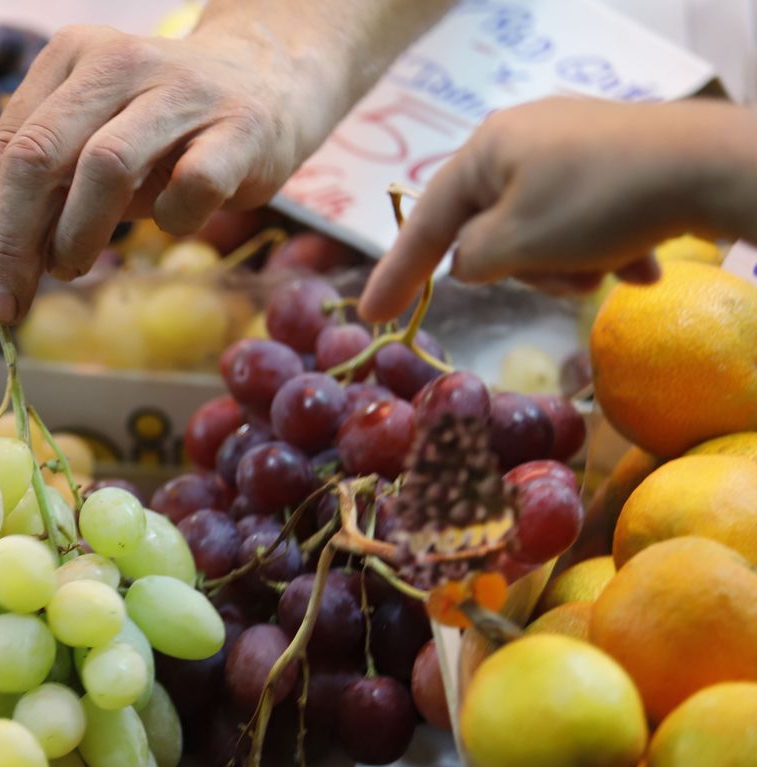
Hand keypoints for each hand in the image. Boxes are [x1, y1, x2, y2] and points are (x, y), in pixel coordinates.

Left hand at [0, 21, 332, 323]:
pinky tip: (169, 225)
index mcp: (69, 60)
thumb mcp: (91, 144)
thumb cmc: (159, 131)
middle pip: (38, 156)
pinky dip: (171, 220)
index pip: (5, 149)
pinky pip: (192, 185)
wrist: (269, 81)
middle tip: (5, 303)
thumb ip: (41, 194)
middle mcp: (120, 62)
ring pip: (105, 167)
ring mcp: (184, 91)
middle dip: (10, 243)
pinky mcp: (241, 128)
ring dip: (76, 236)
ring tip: (70, 269)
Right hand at [359, 98, 752, 322]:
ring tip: (607, 270)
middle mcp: (521, 138)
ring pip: (539, 229)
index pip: (424, 220)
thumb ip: (472, 260)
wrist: (708, 168)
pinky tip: (638, 264)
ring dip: (567, 265)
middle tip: (563, 280)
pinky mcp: (614, 160)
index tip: (371, 314)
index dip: (396, 273)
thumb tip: (469, 263)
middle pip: (489, 227)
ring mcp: (570, 146)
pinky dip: (602, 249)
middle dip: (523, 268)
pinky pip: (584, 219)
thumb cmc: (597, 204)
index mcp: (485, 149)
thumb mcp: (516, 243)